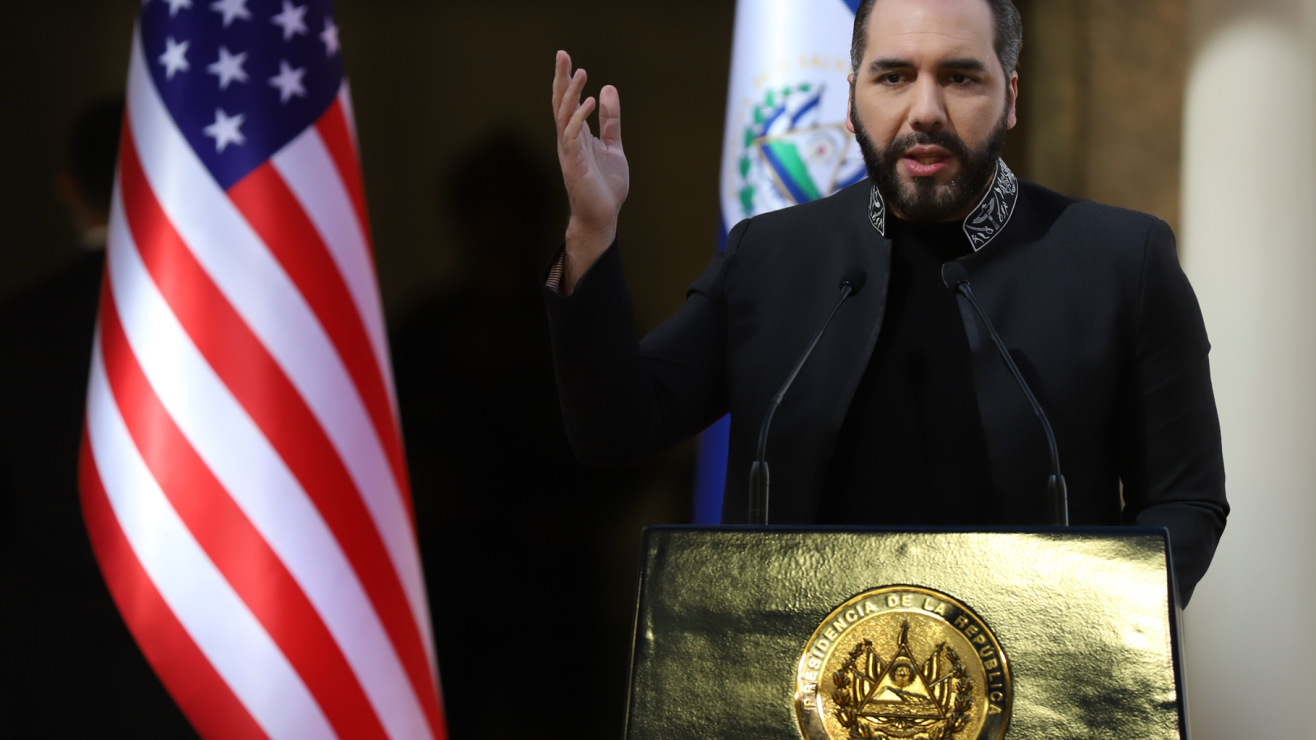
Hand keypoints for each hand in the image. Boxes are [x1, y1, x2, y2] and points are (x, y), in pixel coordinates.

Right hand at [553, 50, 628, 294]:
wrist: (604, 215)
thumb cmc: (605, 185)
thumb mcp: (613, 145)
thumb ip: (611, 120)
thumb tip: (608, 88)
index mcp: (578, 134)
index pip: (569, 101)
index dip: (567, 80)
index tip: (566, 57)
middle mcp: (570, 139)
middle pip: (561, 103)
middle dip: (561, 79)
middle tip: (562, 54)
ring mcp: (570, 151)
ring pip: (564, 116)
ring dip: (571, 94)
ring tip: (581, 73)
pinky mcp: (573, 164)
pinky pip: (572, 136)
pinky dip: (579, 118)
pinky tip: (590, 102)